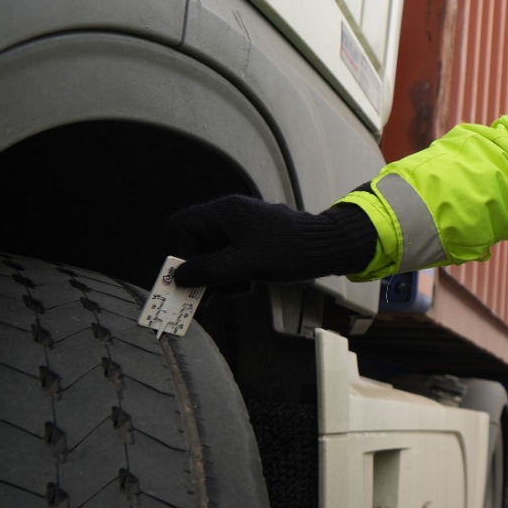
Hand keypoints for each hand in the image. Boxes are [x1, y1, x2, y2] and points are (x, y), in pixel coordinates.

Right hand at [168, 194, 376, 289]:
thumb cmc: (289, 251)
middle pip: (197, 244)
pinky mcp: (255, 242)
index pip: (182, 226)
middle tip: (210, 294)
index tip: (194, 275)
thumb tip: (178, 277)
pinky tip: (249, 285)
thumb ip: (209, 271)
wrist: (328, 247)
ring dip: (221, 277)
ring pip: (214, 256)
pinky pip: (232, 259)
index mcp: (225, 213)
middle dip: (203, 270)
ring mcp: (243, 229)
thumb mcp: (245, 264)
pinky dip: (235, 275)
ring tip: (239, 288)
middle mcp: (230, 216)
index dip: (182, 252)